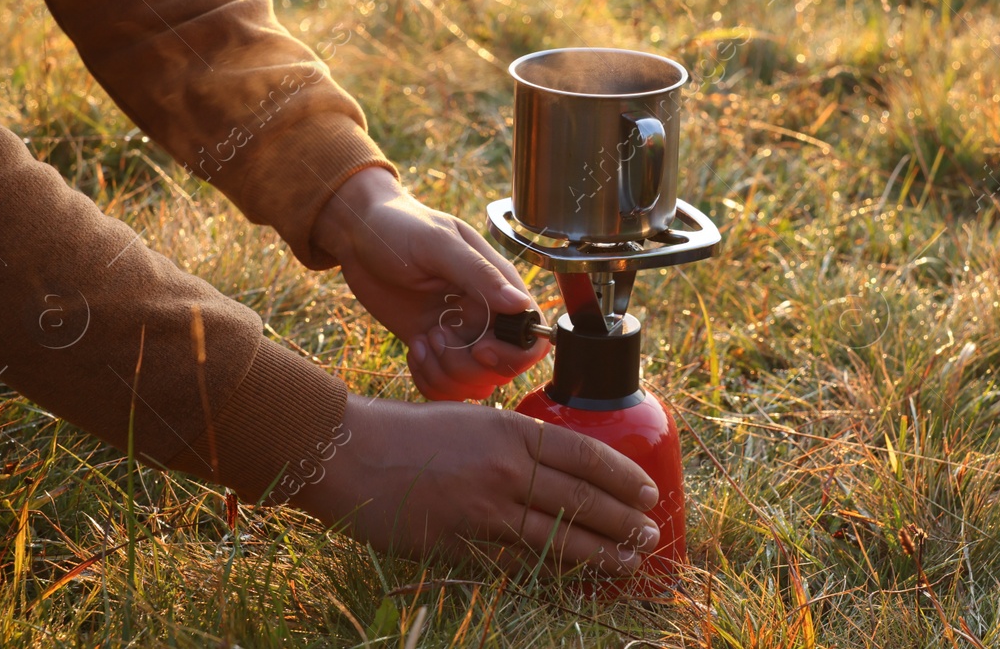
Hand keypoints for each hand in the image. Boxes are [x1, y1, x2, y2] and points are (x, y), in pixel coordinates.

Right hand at [292, 395, 661, 571]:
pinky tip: (572, 577)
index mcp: (512, 430)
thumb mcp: (472, 421)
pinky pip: (517, 560)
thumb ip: (512, 444)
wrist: (350, 454)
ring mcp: (485, 510)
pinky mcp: (462, 543)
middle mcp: (506, 469)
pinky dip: (550, 569)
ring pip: (558, 536)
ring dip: (600, 552)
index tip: (648, 493)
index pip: (585, 455)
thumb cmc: (407, 432)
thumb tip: (553, 469)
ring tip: (629, 561)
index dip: (623, 477)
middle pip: (581, 499)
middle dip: (622, 521)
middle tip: (649, 535)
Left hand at [312, 166, 545, 399]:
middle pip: (502, 368)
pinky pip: (444, 384)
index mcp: (496, 285)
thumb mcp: (437, 243)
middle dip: (469, 367)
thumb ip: (479, 274)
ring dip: (446, 375)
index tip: (480, 349)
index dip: (514, 354)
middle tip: (436, 336)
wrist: (359, 234)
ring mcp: (458, 332)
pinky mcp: (432, 345)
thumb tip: (519, 304)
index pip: (530, 333)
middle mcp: (483, 313)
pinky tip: (413, 351)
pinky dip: (429, 380)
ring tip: (422, 342)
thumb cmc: (399, 226)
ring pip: (474, 382)